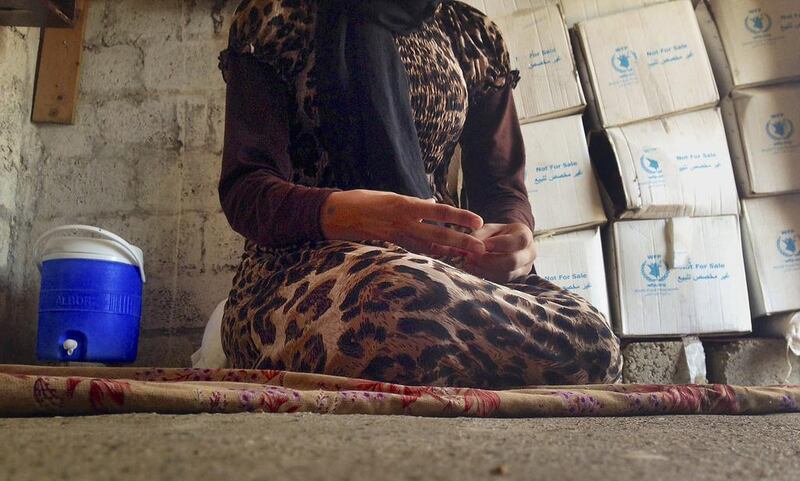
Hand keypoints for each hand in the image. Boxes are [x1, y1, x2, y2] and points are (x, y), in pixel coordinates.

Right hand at [320, 190, 485, 255]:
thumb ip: (413, 203)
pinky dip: (429, 255)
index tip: (478, 222)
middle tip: (481, 248)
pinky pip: (414, 251)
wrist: (335, 214)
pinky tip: (442, 259)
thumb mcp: (390, 196)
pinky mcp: (389, 245)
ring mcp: (396, 235)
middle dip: (461, 242)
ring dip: (448, 252)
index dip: (460, 217)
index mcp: (405, 204)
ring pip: (428, 246)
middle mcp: (403, 220)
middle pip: (439, 234)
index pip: (440, 211)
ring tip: (467, 257)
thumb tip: (432, 205)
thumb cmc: (362, 200)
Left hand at [463, 223, 535, 282]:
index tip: (483, 245)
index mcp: (526, 236)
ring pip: (507, 274)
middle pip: (513, 261)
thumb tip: (470, 244)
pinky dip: (485, 275)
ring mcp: (524, 269)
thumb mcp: (490, 229)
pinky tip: (473, 269)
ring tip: (469, 263)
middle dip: (490, 260)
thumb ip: (480, 234)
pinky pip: (500, 280)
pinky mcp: (514, 279)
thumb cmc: (498, 235)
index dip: (500, 244)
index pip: (519, 241)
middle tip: (471, 257)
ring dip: (485, 269)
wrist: (506, 245)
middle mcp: (529, 254)